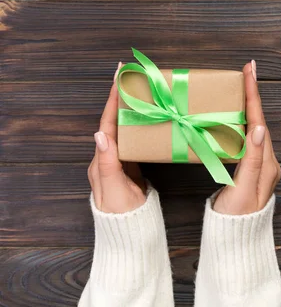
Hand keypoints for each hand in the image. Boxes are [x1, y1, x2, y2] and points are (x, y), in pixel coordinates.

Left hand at [88, 62, 146, 213]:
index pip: (107, 121)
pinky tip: (150, 118)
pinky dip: (141, 123)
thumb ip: (107, 163)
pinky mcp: (132, 166)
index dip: (112, 98)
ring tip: (142, 91)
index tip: (118, 76)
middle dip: (121, 96)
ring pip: (125, 127)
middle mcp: (108, 156)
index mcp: (101, 159)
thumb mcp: (115, 188)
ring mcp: (120, 160)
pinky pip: (135, 138)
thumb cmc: (122, 213)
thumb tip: (101, 133)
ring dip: (132, 108)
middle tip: (132, 76)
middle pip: (114, 120)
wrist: (130, 233)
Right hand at [213, 60, 280, 214]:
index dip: (254, 95)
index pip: (260, 121)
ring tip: (240, 87)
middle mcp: (267, 161)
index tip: (250, 71)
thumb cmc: (237, 217)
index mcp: (267, 163)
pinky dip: (242, 123)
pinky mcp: (250, 170)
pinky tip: (234, 118)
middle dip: (252, 95)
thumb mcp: (244, 189)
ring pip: (254, 128)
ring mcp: (260, 165)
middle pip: (259, 120)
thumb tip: (259, 128)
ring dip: (248, 107)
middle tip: (246, 72)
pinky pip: (247, 139)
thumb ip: (252, 160)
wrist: (236, 239)